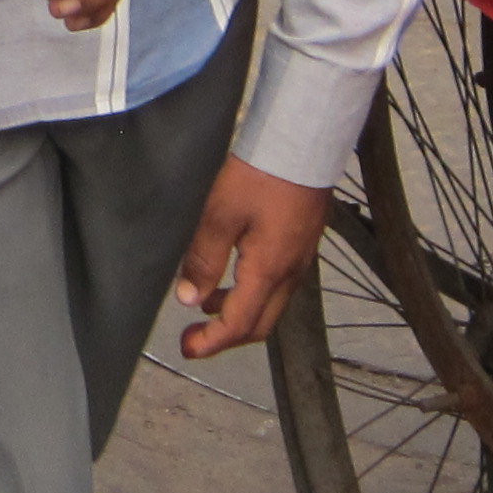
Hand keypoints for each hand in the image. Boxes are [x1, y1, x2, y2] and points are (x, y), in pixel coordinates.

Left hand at [171, 155, 332, 359]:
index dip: (212, 342)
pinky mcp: (301, 244)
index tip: (188, 349)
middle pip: (260, 324)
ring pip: (270, 305)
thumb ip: (204, 258)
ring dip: (238, 313)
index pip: (240, 325)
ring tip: (205, 304)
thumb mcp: (220, 214)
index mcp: (268, 271)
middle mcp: (290, 273)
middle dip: (226, 336)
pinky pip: (277, 284)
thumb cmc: (260, 175)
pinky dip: (251, 293)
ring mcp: (300, 259)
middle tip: (195, 336)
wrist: (304, 143)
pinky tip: (231, 275)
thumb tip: (188, 299)